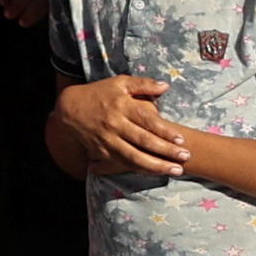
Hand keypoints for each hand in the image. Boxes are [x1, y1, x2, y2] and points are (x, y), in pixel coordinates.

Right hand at [51, 72, 190, 178]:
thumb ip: (143, 84)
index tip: (181, 140)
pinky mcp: (102, 152)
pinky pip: (123, 164)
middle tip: (186, 158)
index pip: (147, 121)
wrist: (70, 109)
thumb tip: (166, 86)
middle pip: (144, 141)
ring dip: (156, 166)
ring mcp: (108, 141)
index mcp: (122, 107)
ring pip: (134, 157)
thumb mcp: (119, 83)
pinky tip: (155, 173)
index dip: (165, 132)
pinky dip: (140, 170)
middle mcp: (116, 125)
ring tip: (175, 171)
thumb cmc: (99, 94)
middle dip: (166, 152)